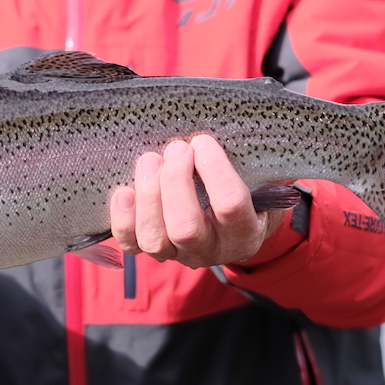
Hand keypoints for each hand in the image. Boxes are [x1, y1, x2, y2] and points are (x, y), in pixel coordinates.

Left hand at [109, 135, 282, 267]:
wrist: (237, 224)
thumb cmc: (249, 190)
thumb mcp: (261, 179)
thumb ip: (249, 162)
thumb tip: (228, 130)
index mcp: (245, 232)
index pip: (230, 206)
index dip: (214, 170)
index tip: (202, 141)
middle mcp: (212, 250)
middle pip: (185, 228)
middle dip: (175, 181)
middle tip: (176, 148)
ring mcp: (180, 254)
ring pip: (154, 239)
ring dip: (148, 195)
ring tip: (149, 160)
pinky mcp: (154, 252)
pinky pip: (131, 244)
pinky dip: (123, 218)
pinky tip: (125, 191)